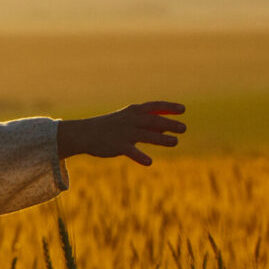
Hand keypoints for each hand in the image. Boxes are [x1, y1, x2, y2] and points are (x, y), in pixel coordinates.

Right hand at [57, 101, 185, 165]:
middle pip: (153, 120)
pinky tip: (149, 162)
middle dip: (169, 123)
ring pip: (145, 135)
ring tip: (175, 142)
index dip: (169, 107)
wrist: (84, 133)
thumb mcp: (129, 121)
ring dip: (161, 138)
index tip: (183, 109)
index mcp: (133, 111)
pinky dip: (139, 156)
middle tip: (183, 128)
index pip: (154, 107)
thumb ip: (148, 124)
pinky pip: (130, 151)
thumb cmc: (110, 126)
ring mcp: (124, 132)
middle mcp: (130, 120)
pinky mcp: (117, 145)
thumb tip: (167, 127)